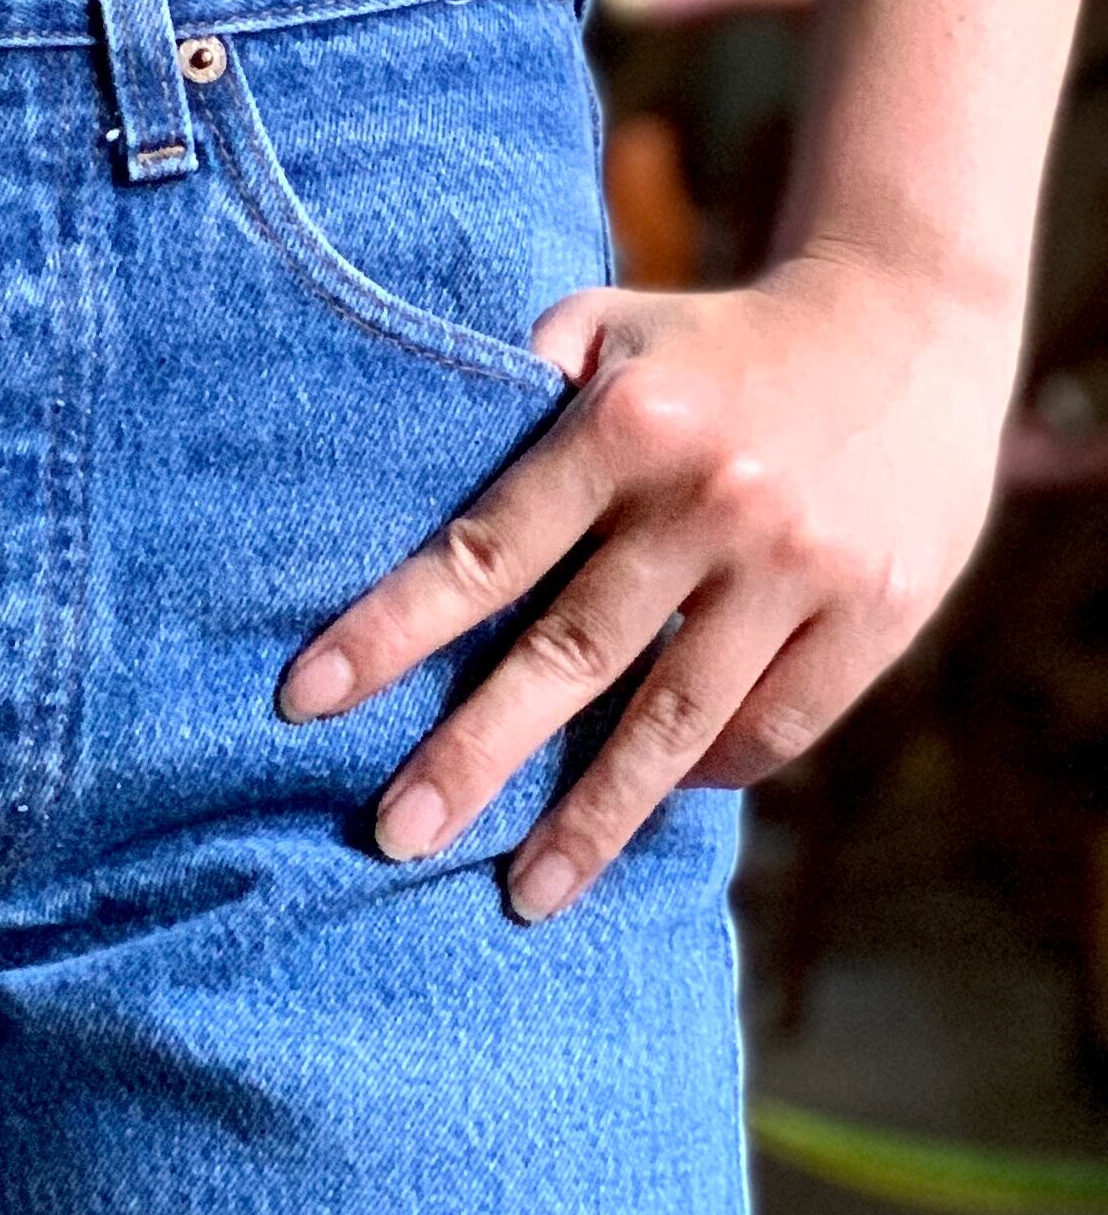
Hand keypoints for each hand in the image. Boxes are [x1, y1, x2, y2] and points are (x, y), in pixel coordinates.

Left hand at [277, 245, 1021, 918]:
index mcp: (627, 426)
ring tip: (524, 892)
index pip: (484, 549)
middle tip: (394, 834)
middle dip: (473, 756)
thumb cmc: (720, 340)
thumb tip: (408, 464)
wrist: (907, 322)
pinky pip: (773, 726)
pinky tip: (650, 807)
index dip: (391, 630)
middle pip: (566, 656)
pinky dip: (707, 773)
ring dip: (593, 817)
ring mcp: (796, 566)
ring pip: (673, 722)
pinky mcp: (876, 613)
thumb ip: (518, 389)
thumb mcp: (612, 329)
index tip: (306, 699)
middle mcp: (708, 502)